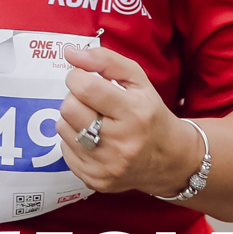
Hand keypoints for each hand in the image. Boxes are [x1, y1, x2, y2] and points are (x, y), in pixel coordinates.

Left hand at [56, 44, 203, 198]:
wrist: (169, 159)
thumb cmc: (150, 114)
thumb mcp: (138, 80)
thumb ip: (105, 61)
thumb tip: (70, 52)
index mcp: (134, 112)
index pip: (85, 87)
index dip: (77, 76)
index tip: (84, 78)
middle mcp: (121, 142)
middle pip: (69, 108)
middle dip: (75, 98)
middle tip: (90, 100)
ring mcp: (107, 165)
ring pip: (63, 128)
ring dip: (73, 119)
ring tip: (93, 120)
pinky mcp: (96, 180)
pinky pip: (64, 151)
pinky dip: (74, 141)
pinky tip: (93, 139)